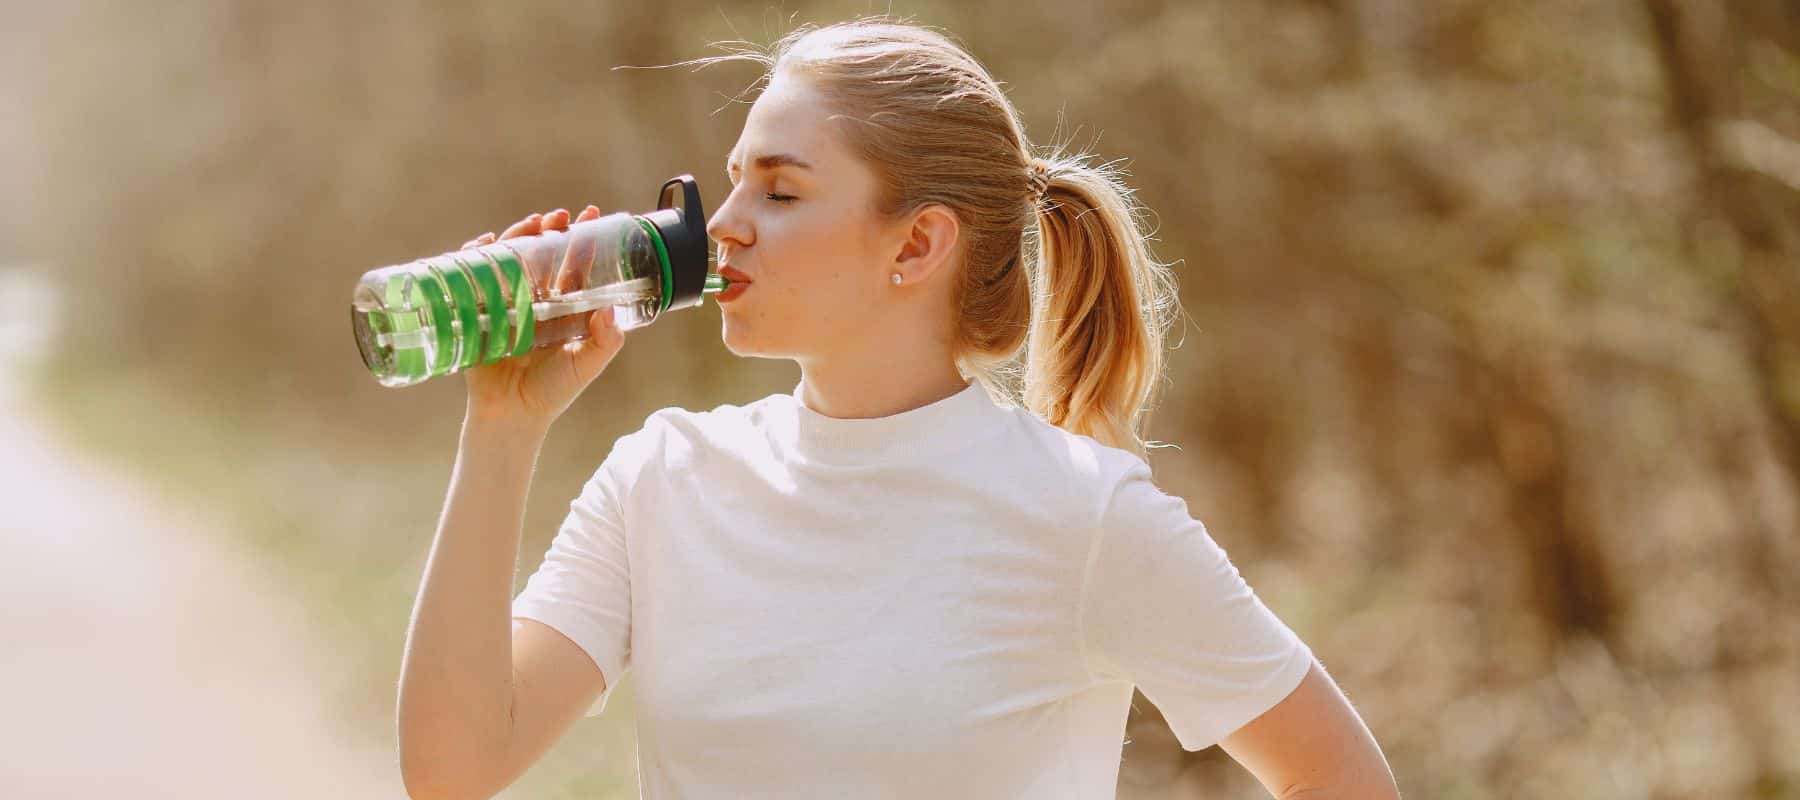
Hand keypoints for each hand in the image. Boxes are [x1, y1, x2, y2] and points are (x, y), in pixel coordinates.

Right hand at [459, 205, 623, 429]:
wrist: (511, 416)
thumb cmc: (552, 392)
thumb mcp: (585, 364)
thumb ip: (605, 341)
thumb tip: (611, 310)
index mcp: (563, 309)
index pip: (574, 266)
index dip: (583, 241)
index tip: (592, 216)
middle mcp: (536, 301)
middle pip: (542, 255)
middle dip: (550, 231)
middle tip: (559, 216)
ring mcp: (506, 304)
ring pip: (512, 259)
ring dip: (519, 236)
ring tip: (532, 223)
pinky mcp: (479, 312)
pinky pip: (475, 277)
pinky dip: (477, 256)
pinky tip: (486, 243)